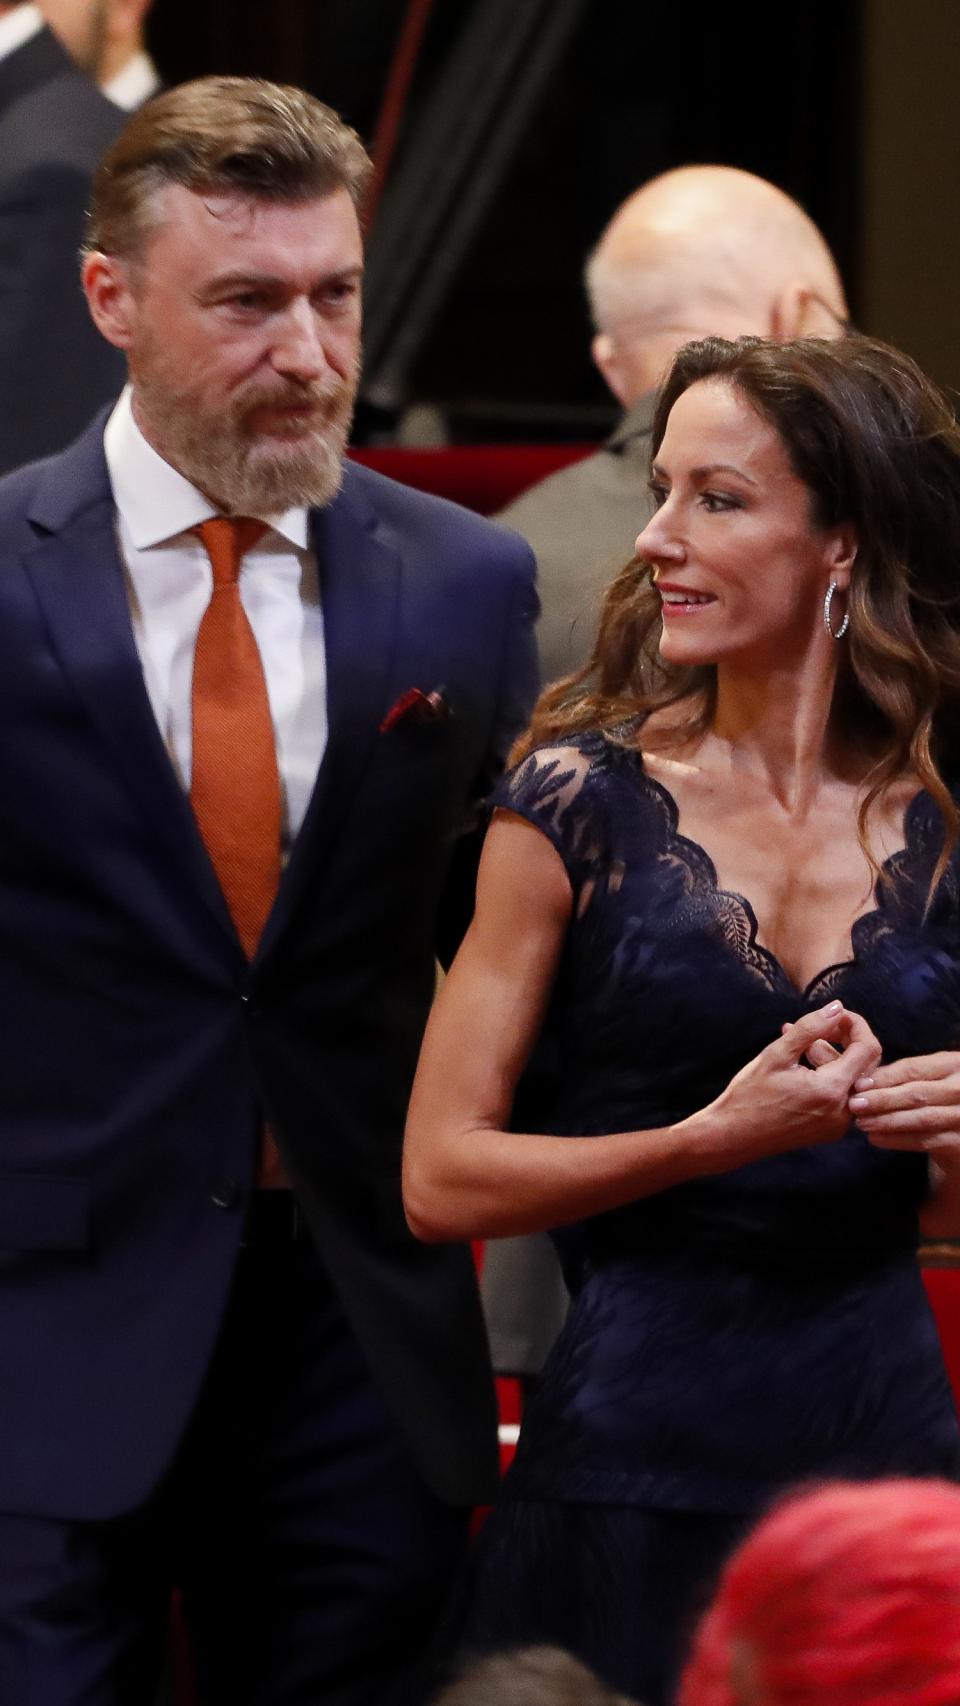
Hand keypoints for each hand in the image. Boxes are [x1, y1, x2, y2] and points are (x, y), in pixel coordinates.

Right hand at [687, 1001, 882, 1171]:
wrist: (733, 1137)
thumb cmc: (749, 1095)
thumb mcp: (776, 1054)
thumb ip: (810, 1027)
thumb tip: (838, 1006)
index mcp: (831, 1090)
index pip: (867, 1048)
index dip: (856, 1025)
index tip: (836, 1015)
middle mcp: (843, 1111)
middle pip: (867, 1063)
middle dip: (849, 1039)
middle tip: (821, 1026)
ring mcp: (839, 1124)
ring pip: (855, 1079)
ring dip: (836, 1056)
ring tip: (802, 1043)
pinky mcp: (831, 1129)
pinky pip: (844, 1095)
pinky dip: (831, 1075)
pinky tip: (804, 1065)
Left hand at [849, 1051, 959, 1154]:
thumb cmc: (939, 1101)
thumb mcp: (928, 1080)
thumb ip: (903, 1078)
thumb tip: (862, 1083)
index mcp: (953, 1065)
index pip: (914, 1069)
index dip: (884, 1077)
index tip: (857, 1085)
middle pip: (917, 1093)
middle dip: (882, 1099)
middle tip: (855, 1105)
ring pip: (921, 1118)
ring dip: (887, 1120)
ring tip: (862, 1123)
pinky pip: (926, 1140)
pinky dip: (898, 1140)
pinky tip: (876, 1138)